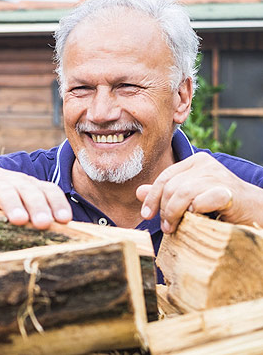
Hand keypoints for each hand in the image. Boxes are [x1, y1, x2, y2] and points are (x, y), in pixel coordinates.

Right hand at [0, 161, 71, 228]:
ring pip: (4, 191)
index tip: (65, 220)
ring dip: (13, 204)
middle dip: (38, 206)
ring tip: (19, 219)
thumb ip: (41, 215)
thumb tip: (68, 239)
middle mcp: (14, 183)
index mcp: (31, 186)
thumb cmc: (4, 197)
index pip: (49, 190)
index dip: (58, 203)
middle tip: (44, 223)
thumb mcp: (24, 201)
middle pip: (29, 191)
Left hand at [136, 152, 262, 232]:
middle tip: (166, 227)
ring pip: (182, 193)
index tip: (146, 215)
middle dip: (164, 209)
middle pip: (171, 186)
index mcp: (194, 162)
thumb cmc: (219, 204)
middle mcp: (204, 164)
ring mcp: (217, 175)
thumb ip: (165, 193)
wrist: (254, 210)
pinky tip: (197, 219)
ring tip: (174, 227)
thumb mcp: (188, 197)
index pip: (164, 177)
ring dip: (174, 213)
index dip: (152, 197)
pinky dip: (195, 212)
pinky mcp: (228, 190)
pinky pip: (200, 201)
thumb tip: (138, 192)